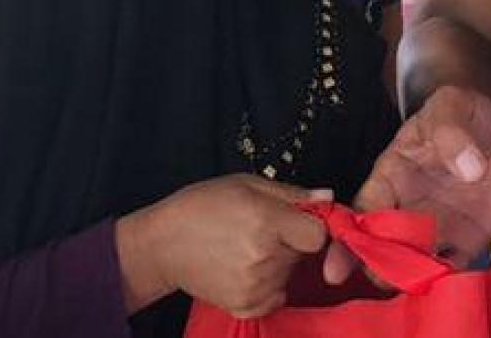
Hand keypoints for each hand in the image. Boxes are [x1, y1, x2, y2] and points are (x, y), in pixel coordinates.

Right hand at [117, 175, 329, 316]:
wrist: (163, 244)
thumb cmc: (202, 206)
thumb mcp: (246, 184)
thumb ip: (291, 193)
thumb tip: (327, 197)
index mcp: (267, 222)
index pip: (318, 235)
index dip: (313, 225)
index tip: (300, 219)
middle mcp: (264, 258)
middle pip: (304, 253)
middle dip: (293, 240)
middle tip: (264, 229)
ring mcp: (255, 287)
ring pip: (290, 274)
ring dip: (280, 262)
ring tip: (248, 247)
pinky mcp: (245, 307)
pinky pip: (277, 298)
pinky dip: (269, 286)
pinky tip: (246, 268)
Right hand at [324, 85, 490, 282]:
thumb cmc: (458, 114)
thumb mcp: (451, 105)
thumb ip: (451, 129)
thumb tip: (469, 168)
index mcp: (390, 177)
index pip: (362, 212)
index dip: (347, 241)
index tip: (335, 270)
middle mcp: (406, 210)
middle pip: (383, 248)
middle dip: (379, 268)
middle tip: (385, 281)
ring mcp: (437, 229)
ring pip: (415, 265)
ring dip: (413, 281)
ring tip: (417, 288)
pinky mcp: (467, 241)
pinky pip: (455, 268)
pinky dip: (450, 283)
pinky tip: (449, 293)